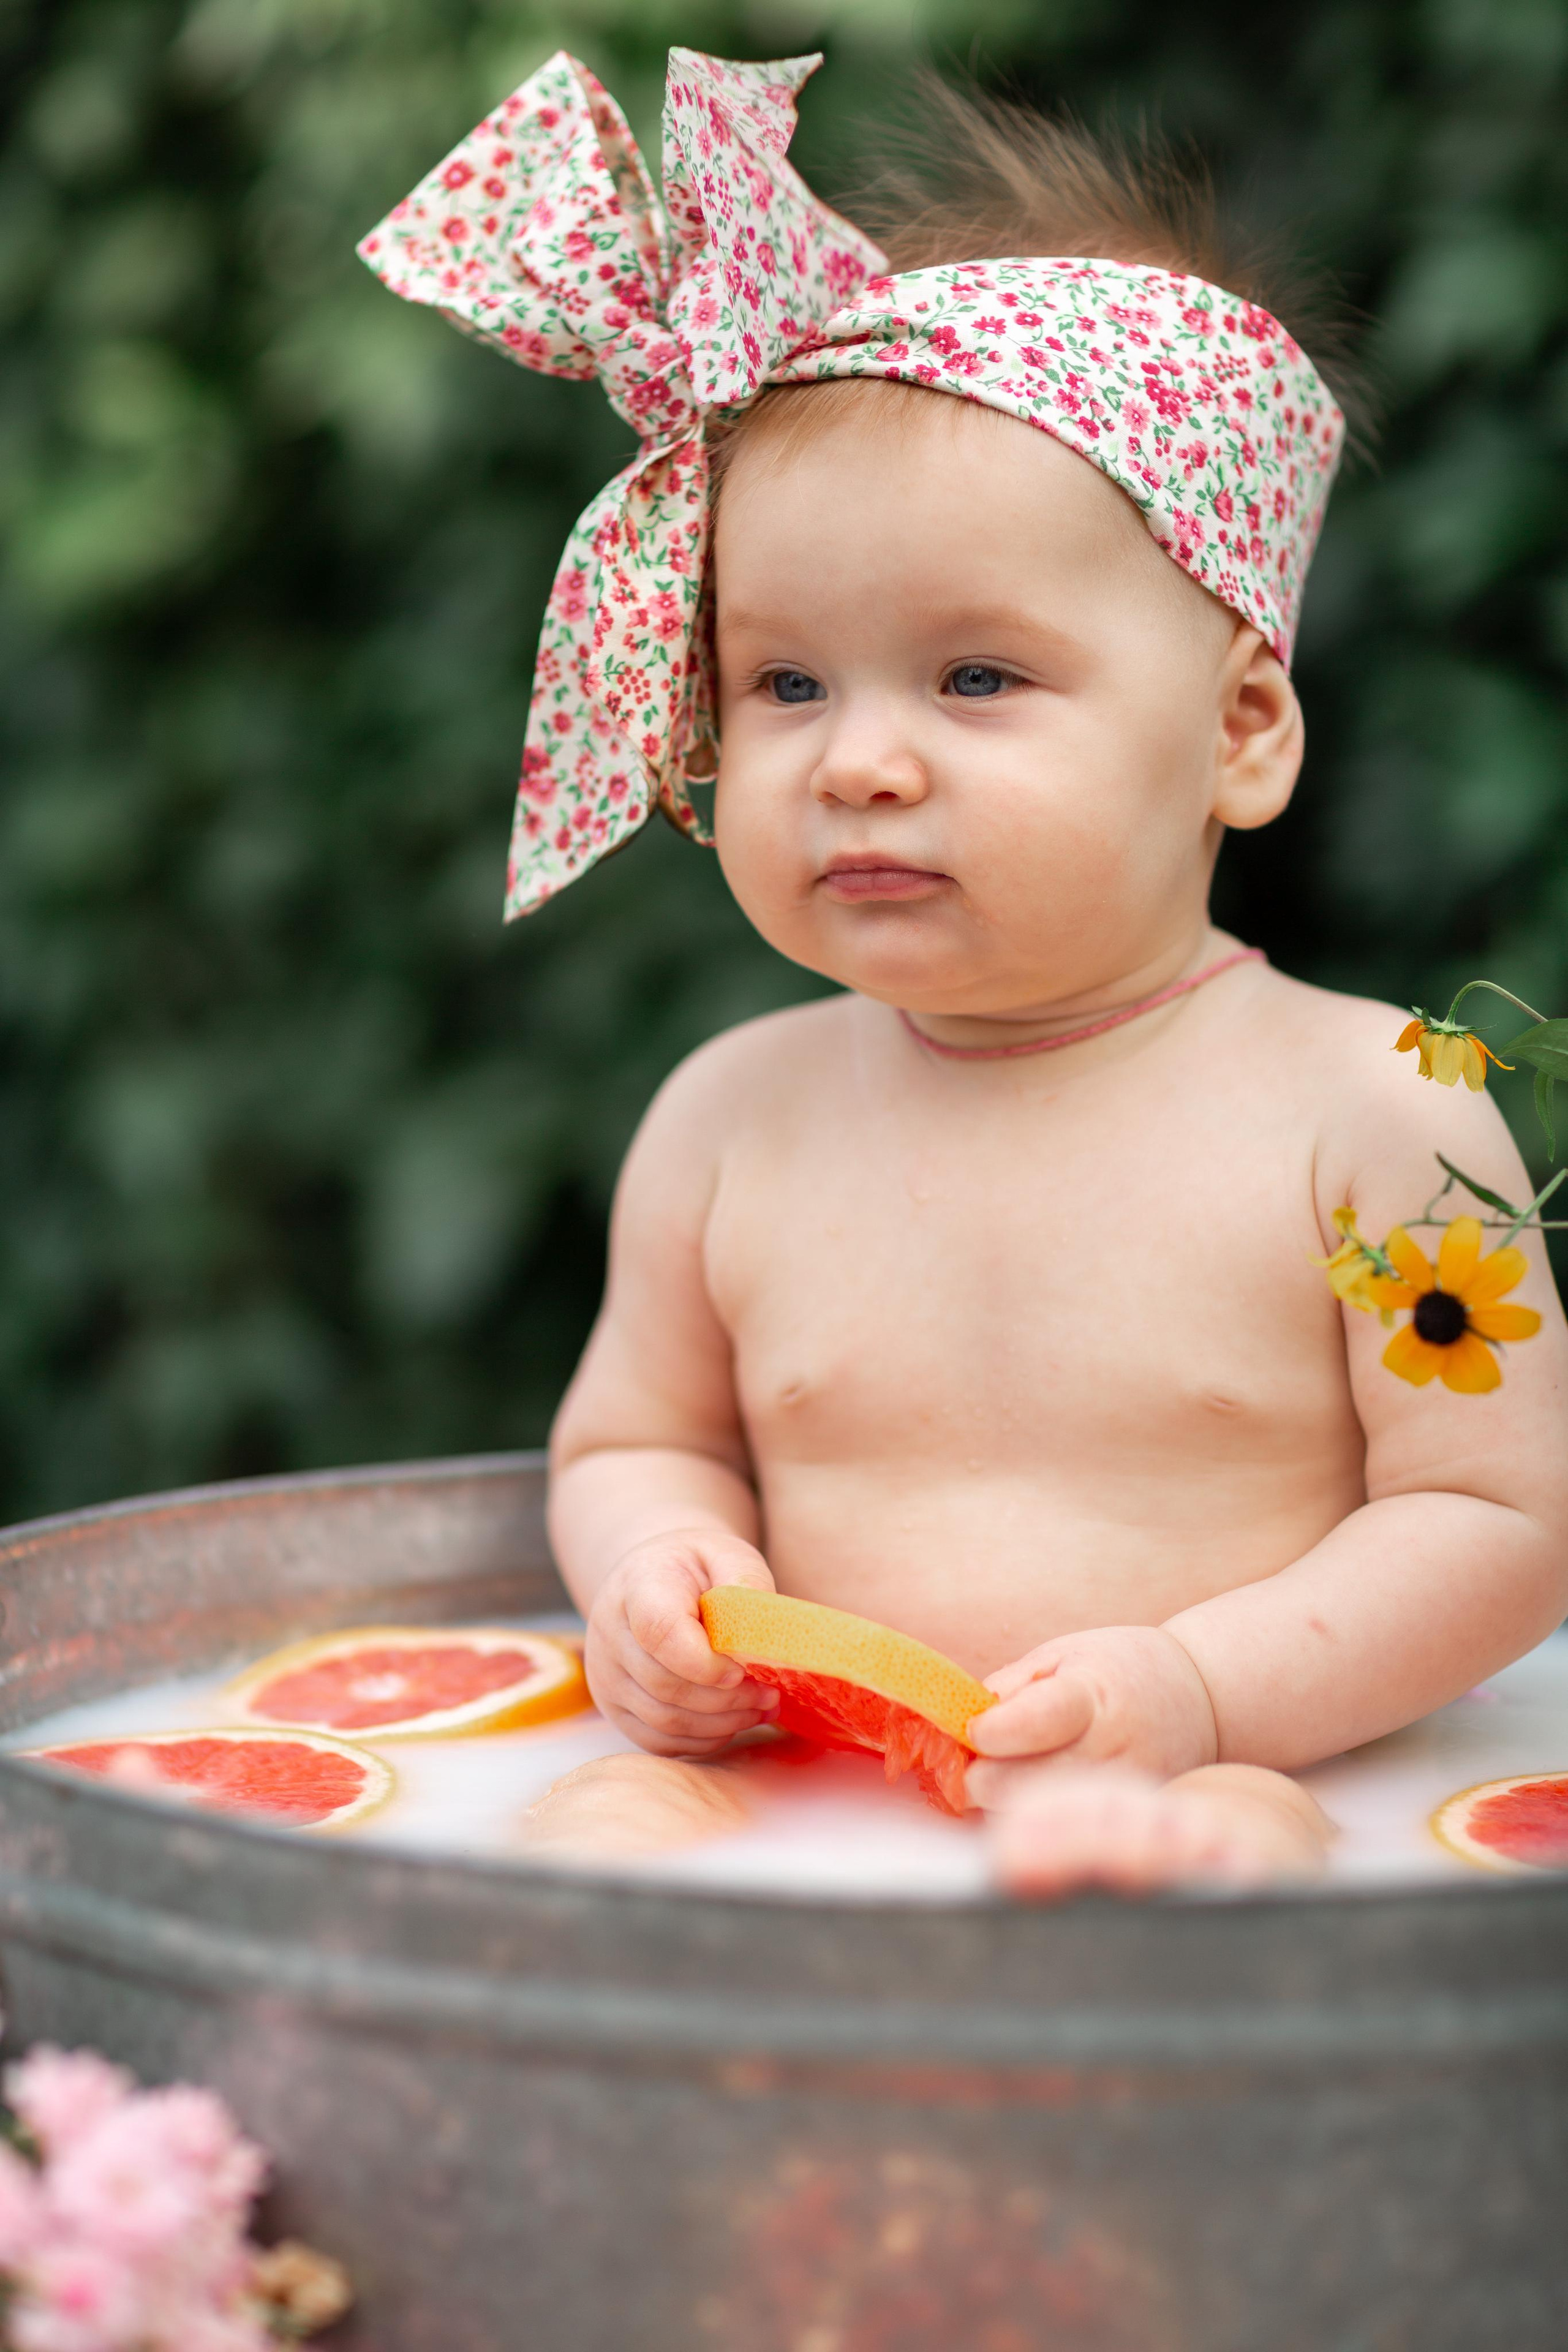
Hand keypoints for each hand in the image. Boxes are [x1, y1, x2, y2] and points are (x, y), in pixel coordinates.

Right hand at [584, 1529, 778, 1756]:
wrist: (652, 1579)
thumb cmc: (698, 1567)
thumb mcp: (727, 1554)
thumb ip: (746, 1582)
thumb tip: (764, 1631)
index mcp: (637, 1586)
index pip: (659, 1633)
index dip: (703, 1662)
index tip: (742, 1669)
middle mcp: (610, 1632)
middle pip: (664, 1685)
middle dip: (727, 1699)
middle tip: (770, 1693)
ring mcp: (606, 1674)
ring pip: (663, 1720)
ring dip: (720, 1723)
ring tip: (761, 1708)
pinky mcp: (614, 1705)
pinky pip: (657, 1740)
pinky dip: (701, 1740)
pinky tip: (733, 1722)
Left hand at [966, 1625, 1217, 1807]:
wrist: (1199, 1702)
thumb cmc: (1118, 1671)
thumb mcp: (1065, 1655)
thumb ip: (1012, 1687)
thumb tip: (963, 1721)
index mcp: (1094, 1694)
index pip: (1035, 1721)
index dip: (992, 1732)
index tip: (973, 1731)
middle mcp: (1114, 1748)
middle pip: (1022, 1783)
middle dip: (981, 1776)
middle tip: (974, 1761)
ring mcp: (1123, 1793)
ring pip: (1035, 1817)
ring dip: (1002, 1802)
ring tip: (1004, 1775)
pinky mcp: (1127, 1822)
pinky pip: (1063, 1833)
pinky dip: (1035, 1819)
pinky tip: (1033, 1798)